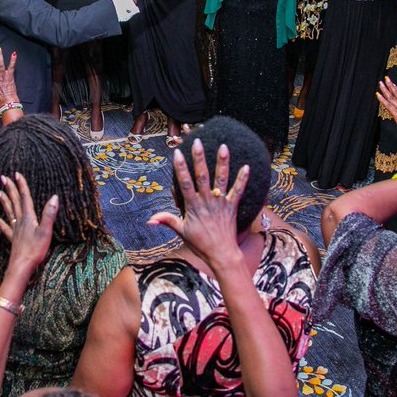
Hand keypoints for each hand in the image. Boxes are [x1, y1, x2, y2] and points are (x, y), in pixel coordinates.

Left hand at [0, 173, 56, 273]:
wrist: (22, 266)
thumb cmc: (35, 250)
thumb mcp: (45, 231)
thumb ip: (49, 214)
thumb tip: (54, 197)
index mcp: (28, 218)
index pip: (24, 198)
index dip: (21, 185)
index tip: (16, 173)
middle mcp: (20, 221)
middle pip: (14, 202)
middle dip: (9, 189)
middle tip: (3, 177)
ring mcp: (15, 230)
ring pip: (8, 212)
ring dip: (3, 201)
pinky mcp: (13, 240)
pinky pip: (5, 228)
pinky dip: (0, 222)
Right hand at [146, 138, 249, 269]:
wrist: (221, 255)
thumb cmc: (200, 244)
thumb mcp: (181, 232)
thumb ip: (167, 221)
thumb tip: (150, 220)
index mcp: (193, 206)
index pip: (185, 184)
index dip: (181, 168)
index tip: (178, 153)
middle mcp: (207, 202)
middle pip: (202, 176)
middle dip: (199, 158)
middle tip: (198, 142)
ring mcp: (220, 203)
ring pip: (221, 179)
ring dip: (222, 163)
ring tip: (224, 146)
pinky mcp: (232, 207)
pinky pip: (238, 191)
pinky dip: (242, 179)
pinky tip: (247, 166)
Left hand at [376, 77, 396, 139]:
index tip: (393, 83)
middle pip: (396, 92)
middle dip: (390, 85)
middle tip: (385, 78)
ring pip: (390, 96)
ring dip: (384, 89)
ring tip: (380, 83)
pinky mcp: (396, 113)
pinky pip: (387, 105)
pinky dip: (382, 99)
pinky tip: (378, 94)